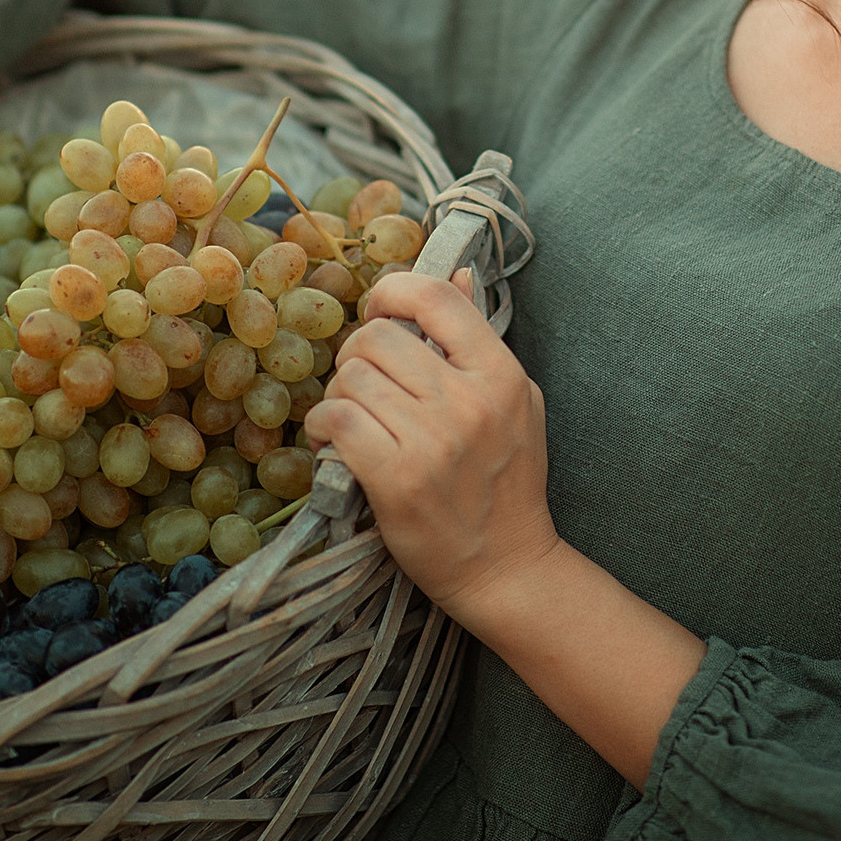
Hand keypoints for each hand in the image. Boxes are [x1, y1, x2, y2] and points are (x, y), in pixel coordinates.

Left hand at [301, 268, 562, 618]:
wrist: (506, 568)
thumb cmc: (508, 483)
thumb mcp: (516, 401)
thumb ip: (480, 339)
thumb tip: (456, 272)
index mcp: (500, 375)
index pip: (435, 299)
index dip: (393, 292)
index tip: (381, 312)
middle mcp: (468, 402)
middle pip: (378, 337)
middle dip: (358, 353)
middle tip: (363, 381)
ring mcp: (432, 442)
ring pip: (352, 377)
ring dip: (340, 394)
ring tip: (352, 416)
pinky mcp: (396, 480)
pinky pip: (337, 420)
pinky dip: (324, 426)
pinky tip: (335, 441)